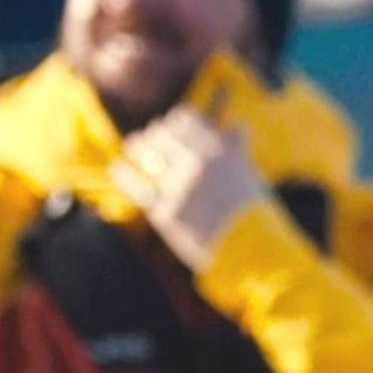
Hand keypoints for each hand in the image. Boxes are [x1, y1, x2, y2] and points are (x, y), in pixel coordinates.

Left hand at [112, 105, 268, 270]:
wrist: (252, 253)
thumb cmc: (254, 213)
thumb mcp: (249, 175)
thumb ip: (236, 149)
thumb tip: (236, 125)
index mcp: (221, 150)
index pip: (186, 119)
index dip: (176, 122)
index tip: (171, 125)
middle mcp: (198, 164)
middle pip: (162, 134)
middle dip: (156, 135)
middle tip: (150, 137)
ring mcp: (180, 188)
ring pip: (147, 155)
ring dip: (138, 147)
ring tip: (132, 146)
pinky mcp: (166, 212)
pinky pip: (139, 188)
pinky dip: (126, 176)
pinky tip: (118, 169)